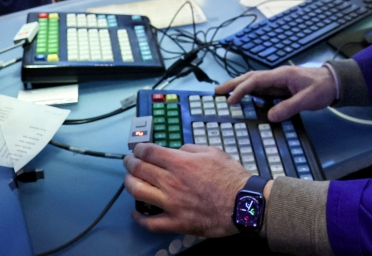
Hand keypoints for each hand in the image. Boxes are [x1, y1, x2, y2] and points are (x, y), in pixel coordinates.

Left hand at [125, 143, 255, 236]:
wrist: (243, 204)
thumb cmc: (231, 176)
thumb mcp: (213, 151)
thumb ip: (191, 148)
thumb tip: (178, 151)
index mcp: (180, 162)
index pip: (148, 152)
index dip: (139, 148)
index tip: (137, 149)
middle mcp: (170, 182)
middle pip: (139, 169)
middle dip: (130, 163)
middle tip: (128, 161)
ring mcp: (171, 203)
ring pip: (138, 192)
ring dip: (129, 183)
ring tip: (129, 180)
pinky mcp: (176, 222)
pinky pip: (150, 222)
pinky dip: (139, 217)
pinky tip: (135, 213)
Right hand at [215, 66, 336, 122]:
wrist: (334, 82)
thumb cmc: (322, 88)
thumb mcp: (307, 99)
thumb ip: (289, 107)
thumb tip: (270, 116)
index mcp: (281, 75)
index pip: (256, 80)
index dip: (242, 89)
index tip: (231, 100)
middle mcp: (276, 75)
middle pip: (250, 77)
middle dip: (232, 84)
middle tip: (216, 92)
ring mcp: (278, 80)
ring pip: (253, 81)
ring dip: (238, 86)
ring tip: (224, 93)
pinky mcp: (280, 86)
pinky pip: (260, 87)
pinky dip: (248, 90)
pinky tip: (243, 97)